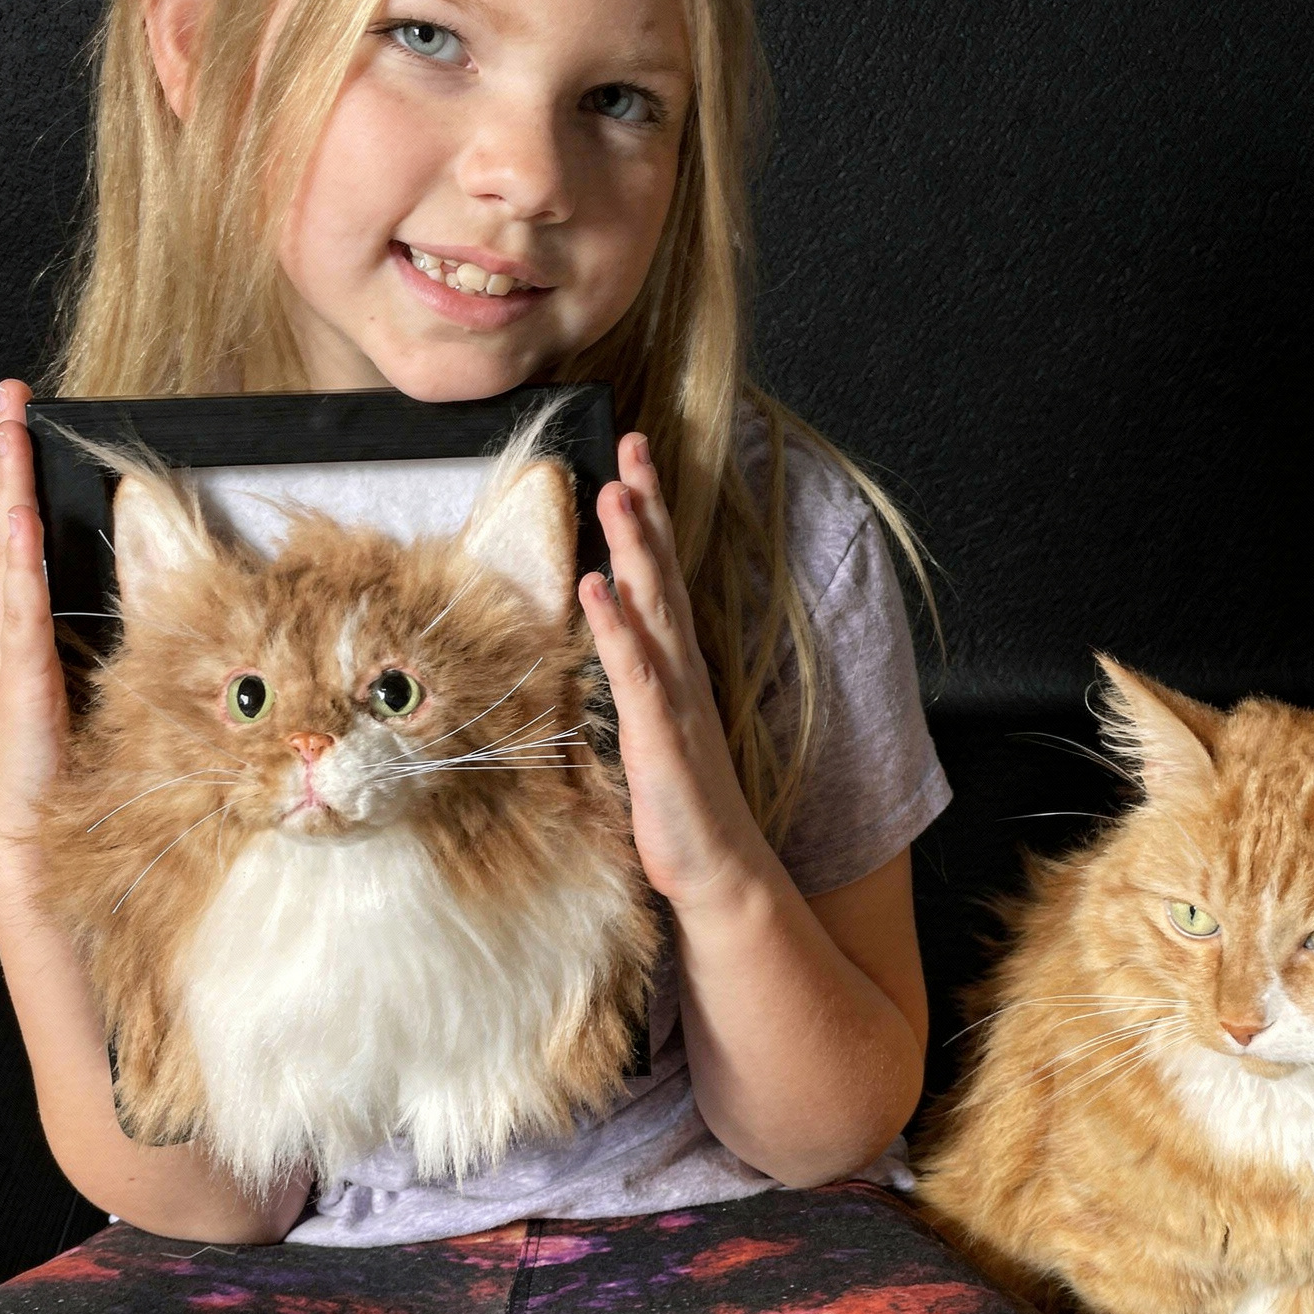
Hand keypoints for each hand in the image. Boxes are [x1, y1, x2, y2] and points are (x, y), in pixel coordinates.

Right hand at [0, 379, 67, 899]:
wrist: (28, 841)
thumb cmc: (61, 773)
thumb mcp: (85, 690)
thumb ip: (100, 639)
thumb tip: (145, 591)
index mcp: (17, 634)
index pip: (14, 540)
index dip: (15, 480)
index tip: (21, 424)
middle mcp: (0, 636)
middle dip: (2, 464)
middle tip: (9, 402)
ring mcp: (1, 658)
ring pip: (1, 558)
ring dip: (4, 493)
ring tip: (10, 435)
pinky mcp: (14, 685)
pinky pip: (15, 613)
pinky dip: (16, 565)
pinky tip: (19, 522)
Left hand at [578, 432, 772, 911]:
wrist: (718, 869)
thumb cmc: (681, 808)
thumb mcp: (651, 734)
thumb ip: (635, 685)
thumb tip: (610, 642)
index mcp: (675, 669)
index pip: (660, 580)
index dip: (649, 521)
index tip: (633, 465)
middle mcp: (680, 672)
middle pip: (663, 575)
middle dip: (648, 508)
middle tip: (633, 444)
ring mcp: (673, 700)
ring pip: (654, 610)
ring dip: (634, 550)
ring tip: (613, 493)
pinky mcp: (660, 736)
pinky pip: (635, 673)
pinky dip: (615, 628)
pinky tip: (595, 588)